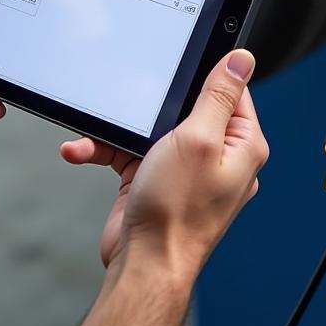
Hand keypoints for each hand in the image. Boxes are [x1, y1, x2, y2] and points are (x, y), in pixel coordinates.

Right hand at [61, 49, 267, 278]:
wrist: (142, 266)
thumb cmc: (176, 215)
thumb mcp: (198, 139)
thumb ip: (218, 96)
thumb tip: (241, 60)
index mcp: (241, 145)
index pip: (232, 91)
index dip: (207, 73)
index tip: (181, 59)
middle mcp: (217, 157)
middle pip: (186, 106)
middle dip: (151, 103)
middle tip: (133, 97)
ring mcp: (185, 170)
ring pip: (151, 129)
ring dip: (118, 130)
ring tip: (97, 130)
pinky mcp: (155, 179)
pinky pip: (129, 151)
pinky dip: (105, 149)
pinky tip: (83, 150)